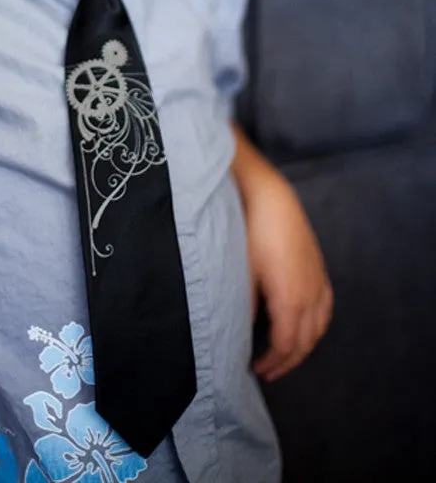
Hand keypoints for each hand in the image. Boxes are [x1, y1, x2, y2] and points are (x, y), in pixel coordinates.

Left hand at [246, 171, 332, 381]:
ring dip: (304, 346)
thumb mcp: (244, 274)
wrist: (272, 200)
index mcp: (290, 300)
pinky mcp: (321, 271)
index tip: (255, 369)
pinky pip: (326, 309)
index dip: (272, 362)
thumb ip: (247, 306)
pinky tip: (306, 326)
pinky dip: (317, 326)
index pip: (286, 345)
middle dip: (287, 361)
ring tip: (284, 354)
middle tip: (267, 370)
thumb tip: (245, 331)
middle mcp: (310, 296)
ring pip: (319, 328)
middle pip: (305, 342)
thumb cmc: (252, 234)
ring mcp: (319, 283)